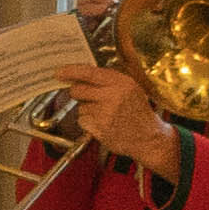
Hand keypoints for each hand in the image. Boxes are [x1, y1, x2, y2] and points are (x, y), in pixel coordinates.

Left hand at [59, 63, 175, 173]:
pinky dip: (88, 123)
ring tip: (105, 114)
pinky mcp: (100, 129)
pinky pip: (82, 121)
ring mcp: (105, 113)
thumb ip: (108, 80)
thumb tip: (79, 76)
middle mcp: (113, 96)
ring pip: (80, 107)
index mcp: (121, 83)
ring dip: (87, 110)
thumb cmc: (138, 112)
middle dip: (77, 93)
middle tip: (86, 97)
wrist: (149, 138)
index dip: (71, 71)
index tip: (59, 72)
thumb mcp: (131, 89)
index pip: (89, 73)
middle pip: (78, 90)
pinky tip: (103, 124)